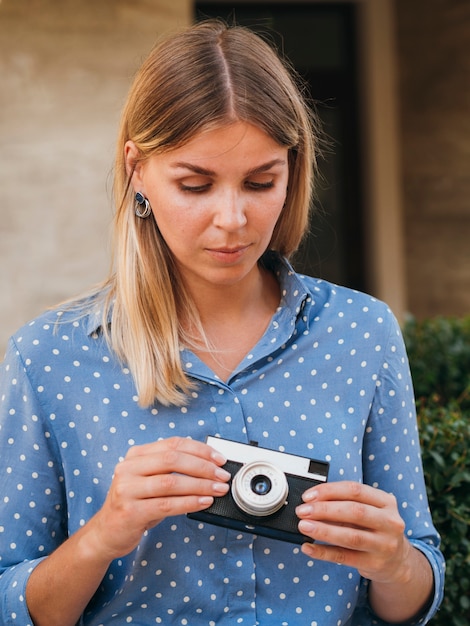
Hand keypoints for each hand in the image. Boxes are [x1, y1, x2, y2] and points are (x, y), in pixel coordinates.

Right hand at [88, 437, 230, 560]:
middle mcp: (128, 468)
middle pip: (172, 460)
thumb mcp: (149, 480)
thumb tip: (209, 464)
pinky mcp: (130, 511)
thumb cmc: (135, 504)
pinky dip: (189, 503)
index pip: (173, 444)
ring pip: (171, 482)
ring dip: (200, 486)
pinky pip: (167, 505)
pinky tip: (204, 503)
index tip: (219, 458)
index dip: (199, 449)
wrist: (106, 533)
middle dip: (203, 467)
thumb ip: (171, 469)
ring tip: (218, 490)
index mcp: (136, 455)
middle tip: (222, 475)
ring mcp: (127, 489)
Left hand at [296, 481, 411, 584]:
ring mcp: (384, 545)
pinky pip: (345, 557)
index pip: (355, 490)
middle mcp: (389, 522)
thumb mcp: (369, 510)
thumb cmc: (375, 529)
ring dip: (323, 530)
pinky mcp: (375, 564)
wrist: (396, 561)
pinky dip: (323, 552)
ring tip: (303, 526)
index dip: (329, 491)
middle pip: (354, 511)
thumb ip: (345, 503)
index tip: (308, 496)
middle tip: (303, 511)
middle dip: (324, 510)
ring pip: (350, 536)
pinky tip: (308, 547)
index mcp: (386, 502)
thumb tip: (312, 502)